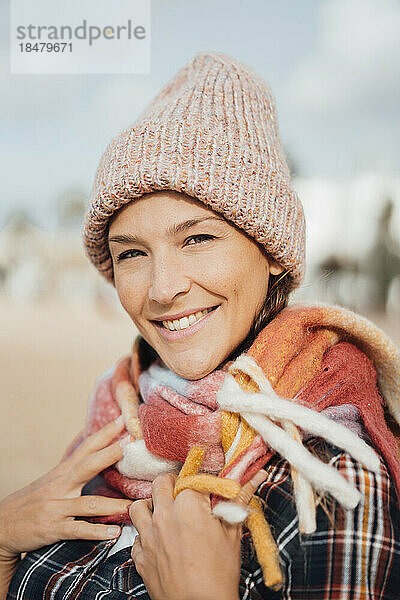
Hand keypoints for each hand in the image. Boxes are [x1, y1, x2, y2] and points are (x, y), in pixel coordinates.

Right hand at [0, 418, 131, 560]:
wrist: (1, 525)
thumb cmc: (33, 500)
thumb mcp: (52, 478)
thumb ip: (74, 466)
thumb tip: (92, 446)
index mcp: (63, 471)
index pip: (87, 447)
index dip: (105, 433)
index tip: (124, 419)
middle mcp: (60, 485)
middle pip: (87, 465)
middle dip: (109, 454)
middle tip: (129, 446)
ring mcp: (57, 507)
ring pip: (88, 503)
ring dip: (112, 505)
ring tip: (133, 505)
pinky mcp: (53, 528)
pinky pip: (78, 530)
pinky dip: (97, 532)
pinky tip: (114, 532)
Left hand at [129, 473, 241, 599]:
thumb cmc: (220, 574)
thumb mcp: (233, 533)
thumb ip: (238, 500)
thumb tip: (253, 478)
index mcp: (189, 505)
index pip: (193, 478)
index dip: (202, 483)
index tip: (207, 490)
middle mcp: (164, 515)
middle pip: (161, 483)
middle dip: (172, 485)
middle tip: (184, 495)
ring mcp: (149, 535)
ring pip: (139, 506)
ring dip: (150, 506)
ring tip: (164, 514)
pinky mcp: (140, 555)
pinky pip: (136, 535)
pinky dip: (145, 534)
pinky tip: (159, 540)